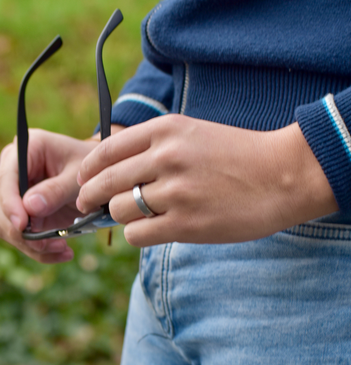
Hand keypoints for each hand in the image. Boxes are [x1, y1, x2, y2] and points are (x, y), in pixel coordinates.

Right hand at [0, 129, 98, 262]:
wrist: (98, 178)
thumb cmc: (90, 170)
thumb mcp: (79, 177)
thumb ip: (56, 190)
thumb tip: (29, 207)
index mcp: (27, 148)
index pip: (7, 177)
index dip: (10, 203)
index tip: (22, 225)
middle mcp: (13, 168)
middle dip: (19, 230)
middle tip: (46, 245)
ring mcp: (14, 192)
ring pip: (4, 224)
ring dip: (29, 244)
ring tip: (62, 248)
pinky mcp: (21, 213)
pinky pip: (18, 236)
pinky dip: (38, 249)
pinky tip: (61, 252)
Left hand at [77, 114, 337, 246]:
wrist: (281, 174)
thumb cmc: (237, 154)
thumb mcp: (193, 134)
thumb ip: (155, 146)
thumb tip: (116, 168)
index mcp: (165, 130)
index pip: (106, 150)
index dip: (88, 169)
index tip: (82, 180)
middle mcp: (165, 157)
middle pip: (104, 182)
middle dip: (89, 196)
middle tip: (86, 205)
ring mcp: (174, 191)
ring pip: (118, 210)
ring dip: (120, 216)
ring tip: (133, 216)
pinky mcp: (185, 223)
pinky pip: (137, 233)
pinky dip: (137, 234)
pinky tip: (150, 230)